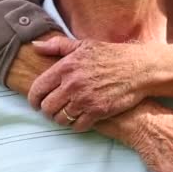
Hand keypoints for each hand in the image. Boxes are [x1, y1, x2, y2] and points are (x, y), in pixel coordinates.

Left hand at [28, 36, 153, 129]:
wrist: (139, 68)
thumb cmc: (111, 55)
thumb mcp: (84, 45)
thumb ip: (58, 46)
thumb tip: (35, 45)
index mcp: (66, 67)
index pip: (38, 89)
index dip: (34, 99)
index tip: (37, 103)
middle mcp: (72, 84)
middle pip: (47, 107)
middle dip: (48, 110)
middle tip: (54, 109)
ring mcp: (85, 99)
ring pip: (60, 119)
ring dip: (62, 118)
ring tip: (67, 114)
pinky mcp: (97, 111)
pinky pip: (77, 126)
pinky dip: (77, 125)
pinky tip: (81, 118)